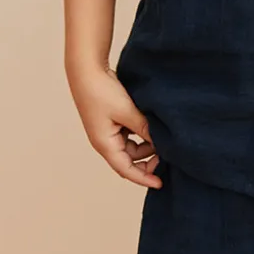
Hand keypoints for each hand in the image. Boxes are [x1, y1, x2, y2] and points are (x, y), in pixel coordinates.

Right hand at [67, 64, 162, 188]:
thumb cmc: (101, 92)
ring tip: (161, 135)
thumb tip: (160, 142)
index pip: (126, 170)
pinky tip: (151, 124)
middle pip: (129, 160)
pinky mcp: (111, 120)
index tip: (160, 183)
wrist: (87, 70)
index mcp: (105, 144)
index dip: (144, 178)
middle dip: (148, 160)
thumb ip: (144, 128)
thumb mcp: (127, 112)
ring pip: (131, 146)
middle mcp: (105, 141)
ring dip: (146, 145)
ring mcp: (108, 130)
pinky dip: (141, 133)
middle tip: (167, 153)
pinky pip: (129, 134)